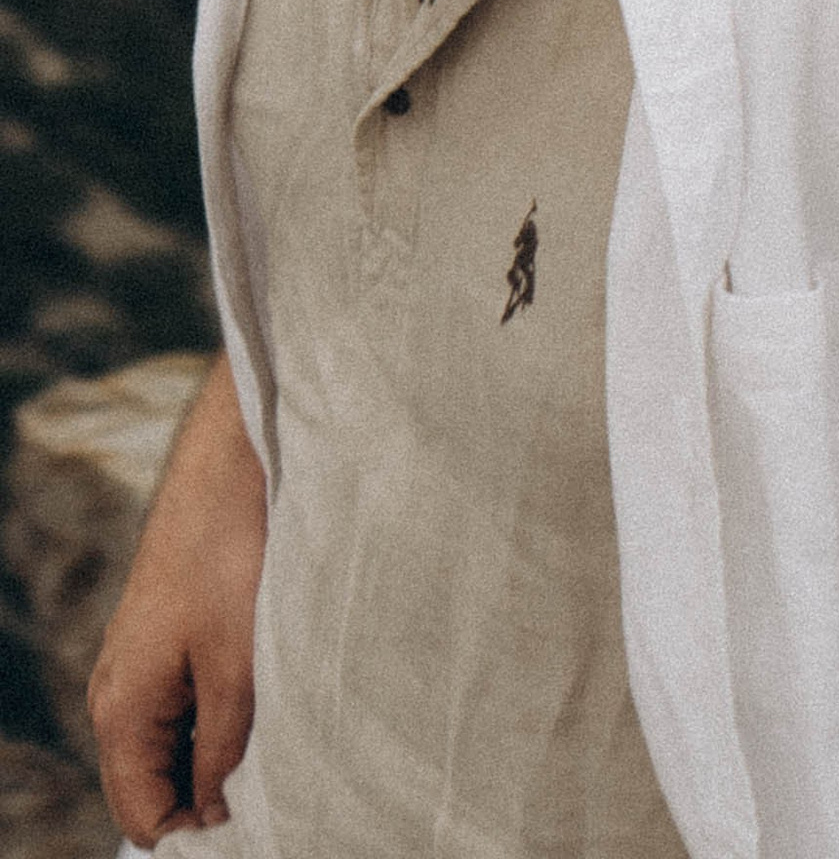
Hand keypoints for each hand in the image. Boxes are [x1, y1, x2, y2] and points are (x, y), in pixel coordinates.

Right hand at [87, 352, 265, 842]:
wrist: (236, 454)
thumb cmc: (234, 551)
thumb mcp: (239, 664)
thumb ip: (225, 748)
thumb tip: (217, 813)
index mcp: (122, 708)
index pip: (143, 815)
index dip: (194, 839)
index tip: (255, 834)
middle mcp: (120, 689)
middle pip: (155, 781)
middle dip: (207, 801)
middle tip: (277, 801)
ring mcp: (144, 659)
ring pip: (177, 740)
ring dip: (219, 755)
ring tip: (282, 756)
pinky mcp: (172, 631)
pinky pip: (190, 700)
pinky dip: (223, 714)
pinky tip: (271, 705)